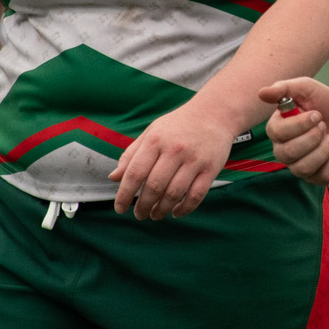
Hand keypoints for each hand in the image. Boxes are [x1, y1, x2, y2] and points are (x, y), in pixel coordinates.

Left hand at [110, 99, 237, 218]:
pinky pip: (196, 195)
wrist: (214, 113)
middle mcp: (174, 150)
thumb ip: (131, 155)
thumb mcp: (151, 133)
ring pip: (174, 194)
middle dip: (143, 206)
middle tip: (140, 215)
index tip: (120, 208)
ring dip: (162, 210)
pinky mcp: (211, 169)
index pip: (135, 172)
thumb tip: (113, 178)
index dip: (124, 194)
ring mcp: (194, 160)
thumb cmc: (177, 126)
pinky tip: (176, 212)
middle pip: (154, 186)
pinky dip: (184, 209)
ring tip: (155, 215)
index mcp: (155, 140)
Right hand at [258, 78, 328, 185]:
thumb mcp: (305, 87)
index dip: (299, 125)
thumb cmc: (322, 101)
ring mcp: (298, 165)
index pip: (277, 133)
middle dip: (312, 138)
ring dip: (323, 150)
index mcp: (276, 129)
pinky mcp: (315, 176)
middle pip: (288, 153)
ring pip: (303, 168)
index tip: (316, 114)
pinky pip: (322, 177)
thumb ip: (283, 88)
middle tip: (323, 125)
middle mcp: (282, 149)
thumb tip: (261, 93)